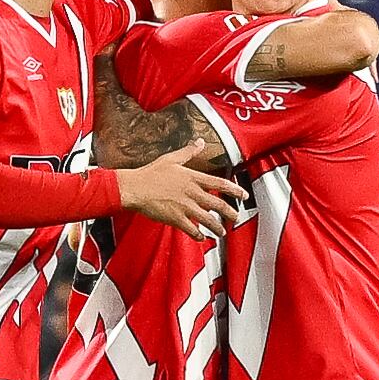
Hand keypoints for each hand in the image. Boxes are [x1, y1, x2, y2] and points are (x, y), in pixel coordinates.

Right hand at [117, 143, 245, 237]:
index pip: (220, 184)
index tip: (243, 195)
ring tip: (222, 232)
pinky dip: (198, 235)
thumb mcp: (171, 159)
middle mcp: (192, 193)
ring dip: (217, 227)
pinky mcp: (176, 218)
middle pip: (218, 204)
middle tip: (235, 217)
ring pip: (208, 219)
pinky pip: (192, 229)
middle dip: (230, 212)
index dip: (234, 190)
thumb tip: (200, 142)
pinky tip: (201, 237)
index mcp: (193, 178)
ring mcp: (185, 207)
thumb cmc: (150, 173)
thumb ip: (188, 152)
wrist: (135, 187)